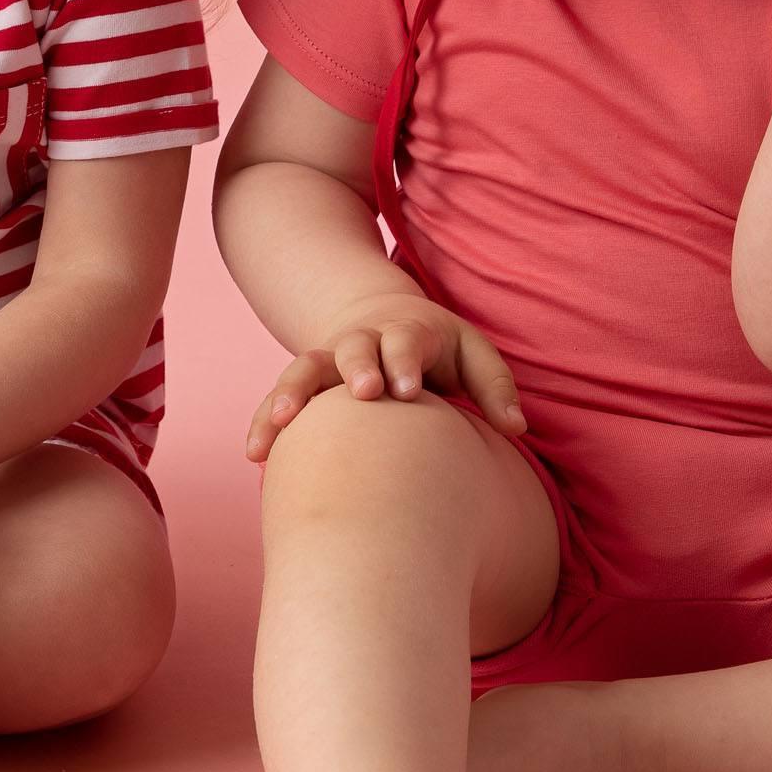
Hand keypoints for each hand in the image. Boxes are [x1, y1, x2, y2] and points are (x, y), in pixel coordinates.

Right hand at [244, 292, 527, 462]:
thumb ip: (494, 386)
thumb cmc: (437, 350)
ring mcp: (328, 363)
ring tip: (281, 419)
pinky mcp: (306, 387)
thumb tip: (516, 428)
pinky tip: (256, 453)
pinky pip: (279, 400)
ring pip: (305, 368)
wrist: (380, 318)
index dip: (403, 360)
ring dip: (293, 391)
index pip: (404, 341)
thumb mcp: (471, 354)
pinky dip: (265, 422)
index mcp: (406, 334)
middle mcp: (362, 343)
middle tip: (363, 393)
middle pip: (352, 347)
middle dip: (356, 367)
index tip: (408, 388)